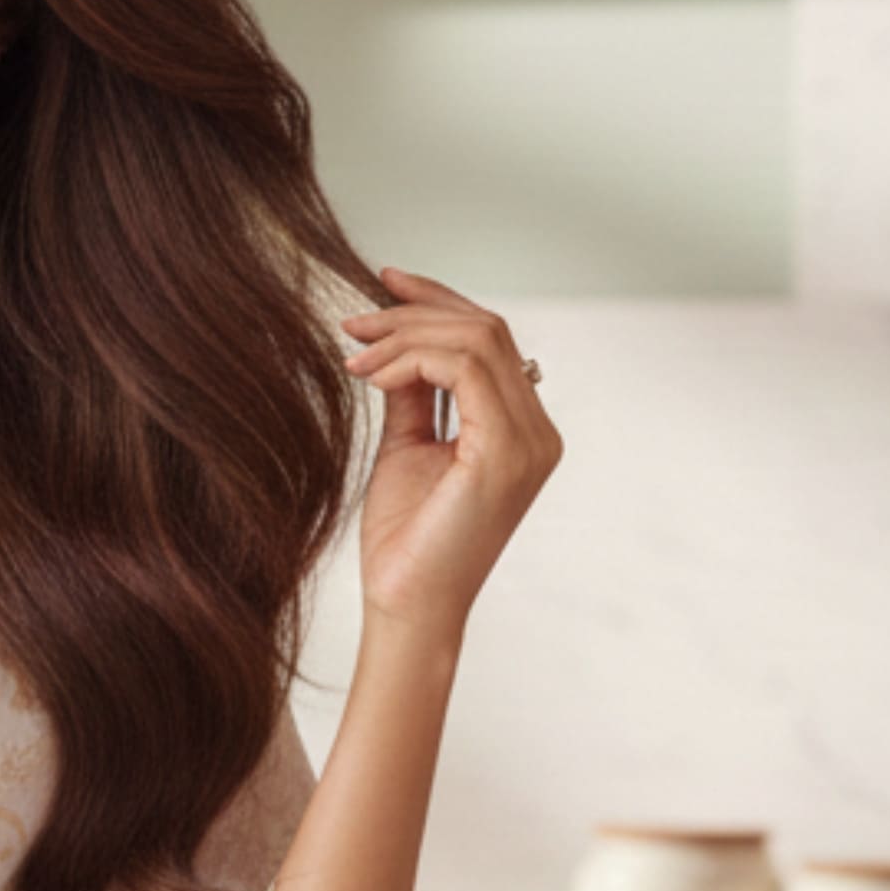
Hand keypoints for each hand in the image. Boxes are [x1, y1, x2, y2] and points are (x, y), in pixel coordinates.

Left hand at [338, 267, 560, 641]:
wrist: (405, 605)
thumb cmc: (405, 540)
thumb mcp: (406, 447)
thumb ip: (412, 393)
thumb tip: (395, 342)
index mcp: (520, 428)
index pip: (490, 338)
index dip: (437, 301)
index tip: (381, 285)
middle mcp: (537, 431)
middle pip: (486, 328)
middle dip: (413, 312)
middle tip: (352, 322)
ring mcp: (529, 441)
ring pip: (476, 339)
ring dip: (404, 335)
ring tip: (353, 353)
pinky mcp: (505, 453)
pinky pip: (463, 370)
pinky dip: (410, 361)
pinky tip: (370, 377)